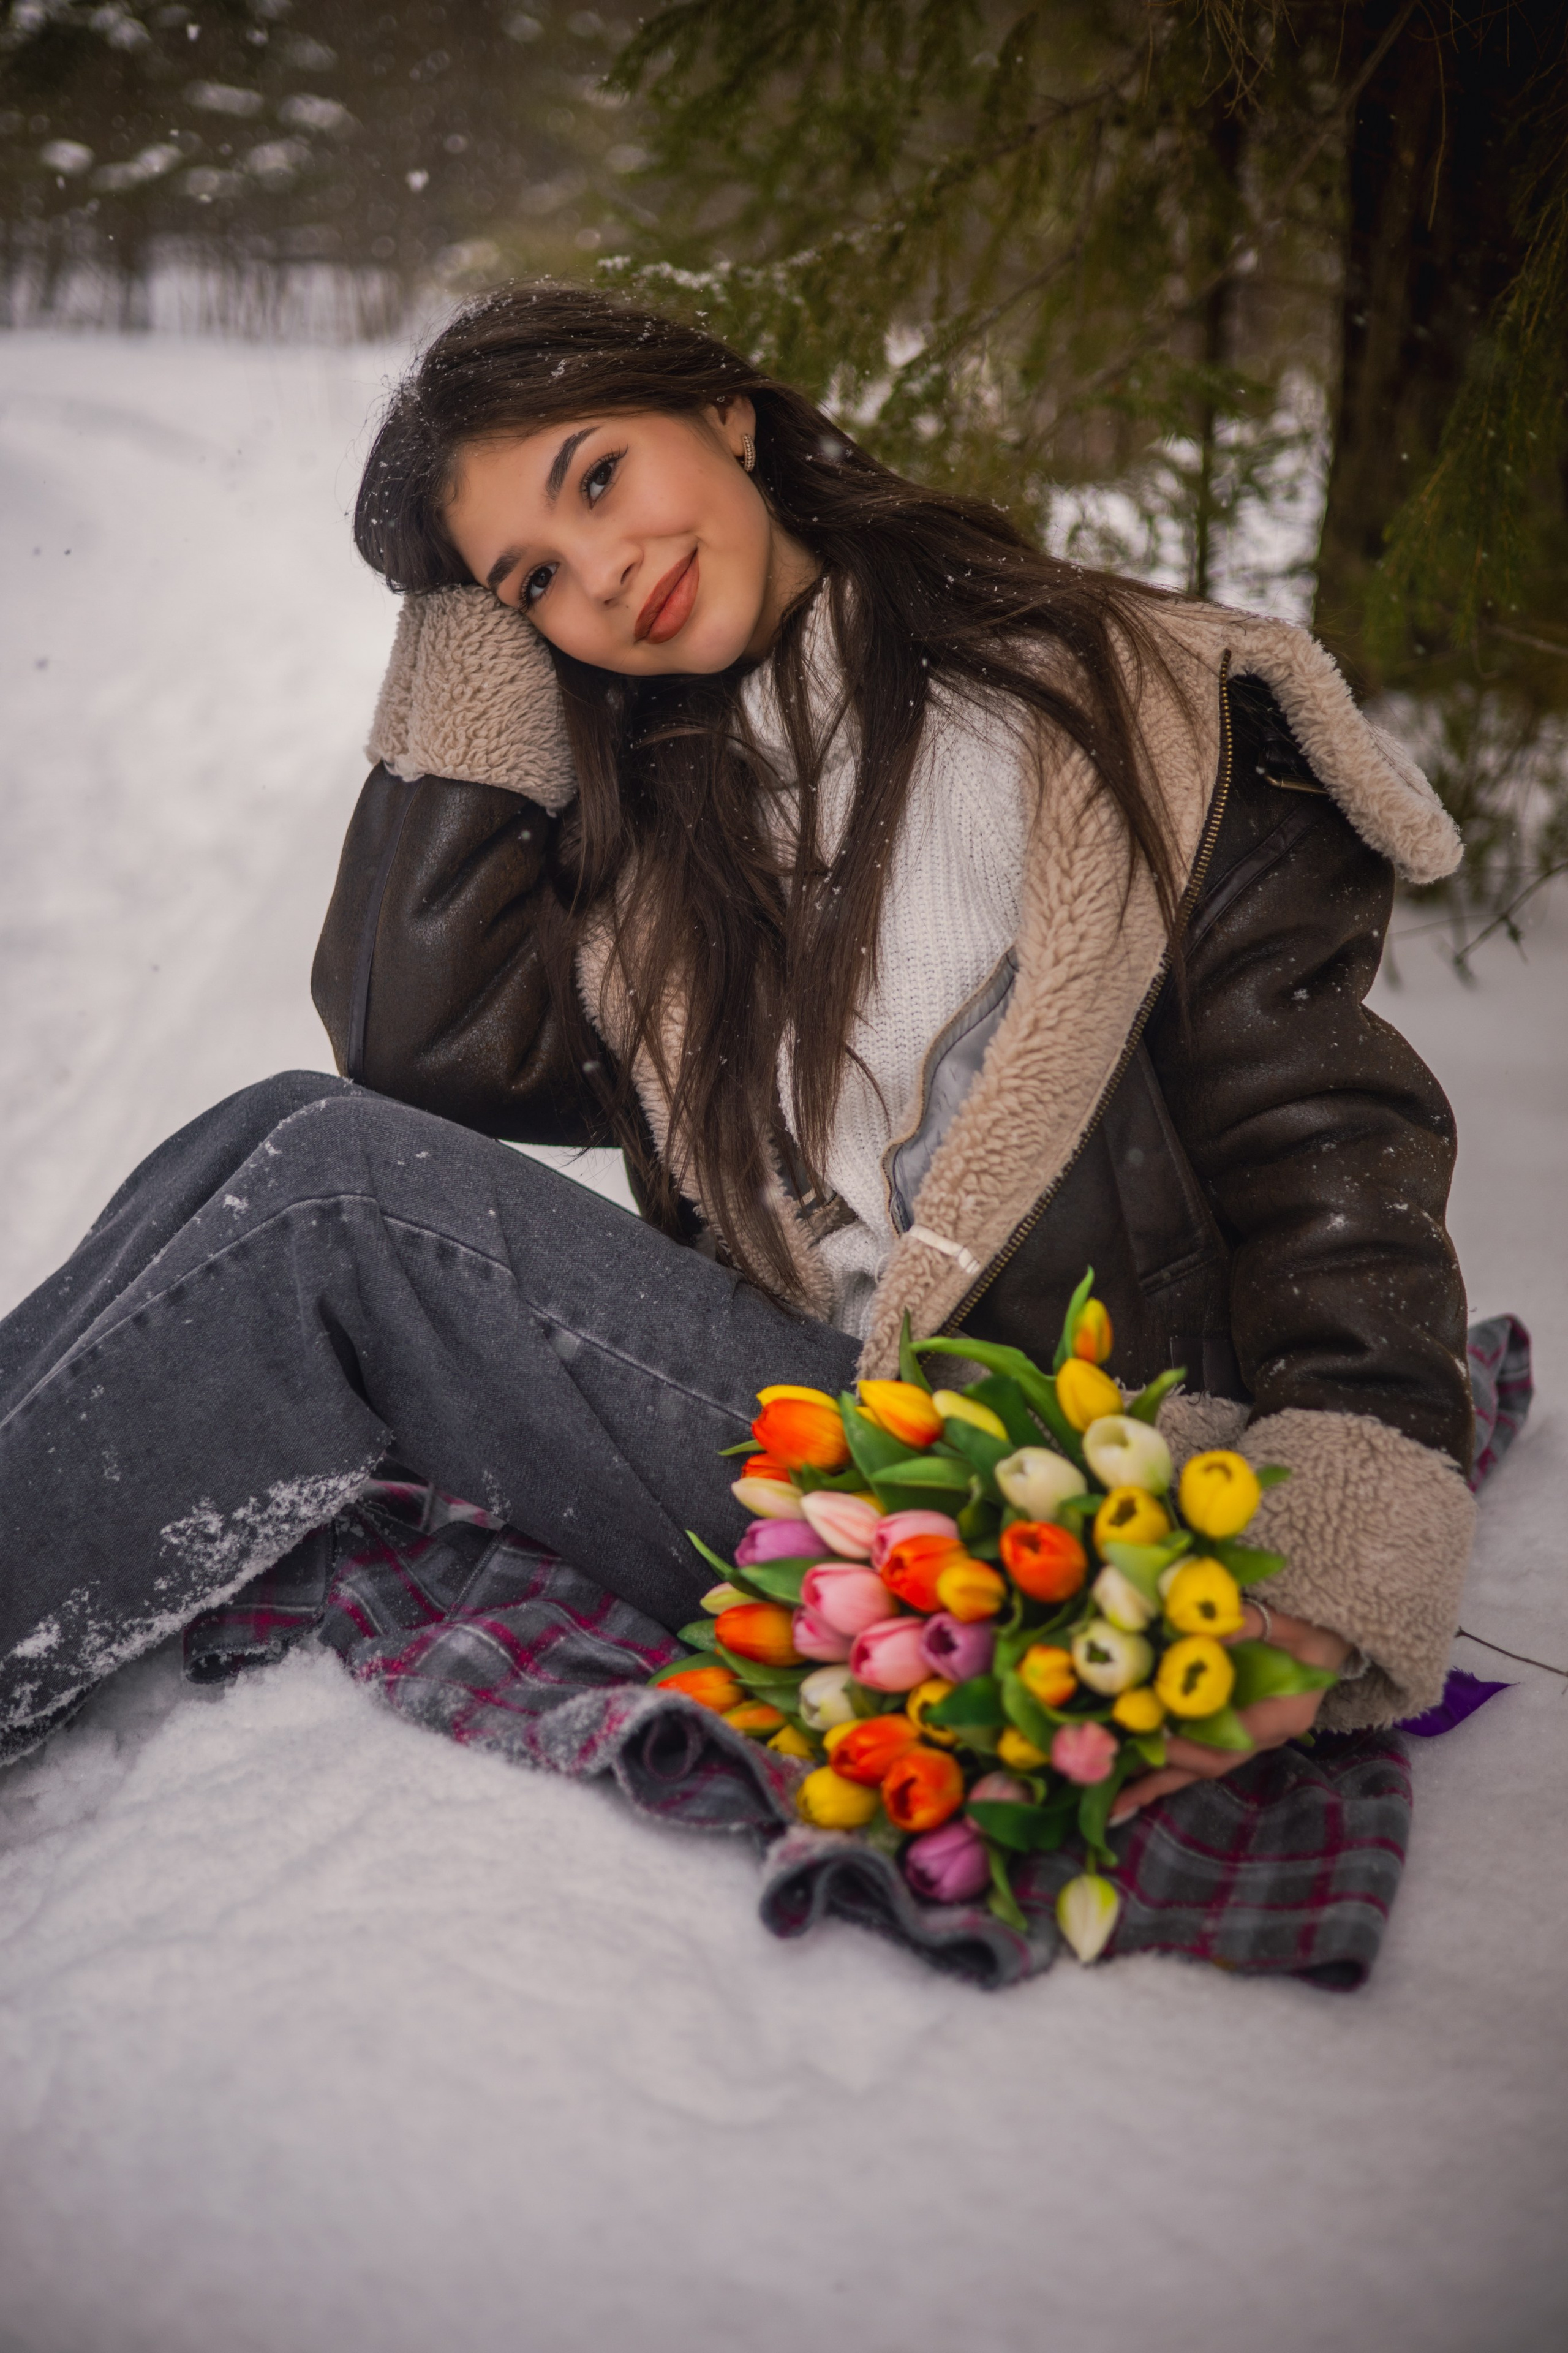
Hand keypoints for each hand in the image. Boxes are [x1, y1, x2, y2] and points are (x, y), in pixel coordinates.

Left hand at [1109, 1603, 1350, 1825]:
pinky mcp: (1237, 1739)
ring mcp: (1252, 1742)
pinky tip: (1135, 1784)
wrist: (1327, 1642)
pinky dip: (1168, 1772)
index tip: (1159, 1734)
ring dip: (1159, 1782)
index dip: (1198, 1738)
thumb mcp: (1281, 1622)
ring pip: (1202, 1769)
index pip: (1237, 1736)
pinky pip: (1200, 1760)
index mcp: (1284, 1713)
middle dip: (1167, 1769)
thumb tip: (1199, 1630)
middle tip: (1122, 1776)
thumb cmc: (1305, 1630)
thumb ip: (1244, 1624)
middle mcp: (1267, 1737)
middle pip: (1214, 1763)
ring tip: (1115, 1800)